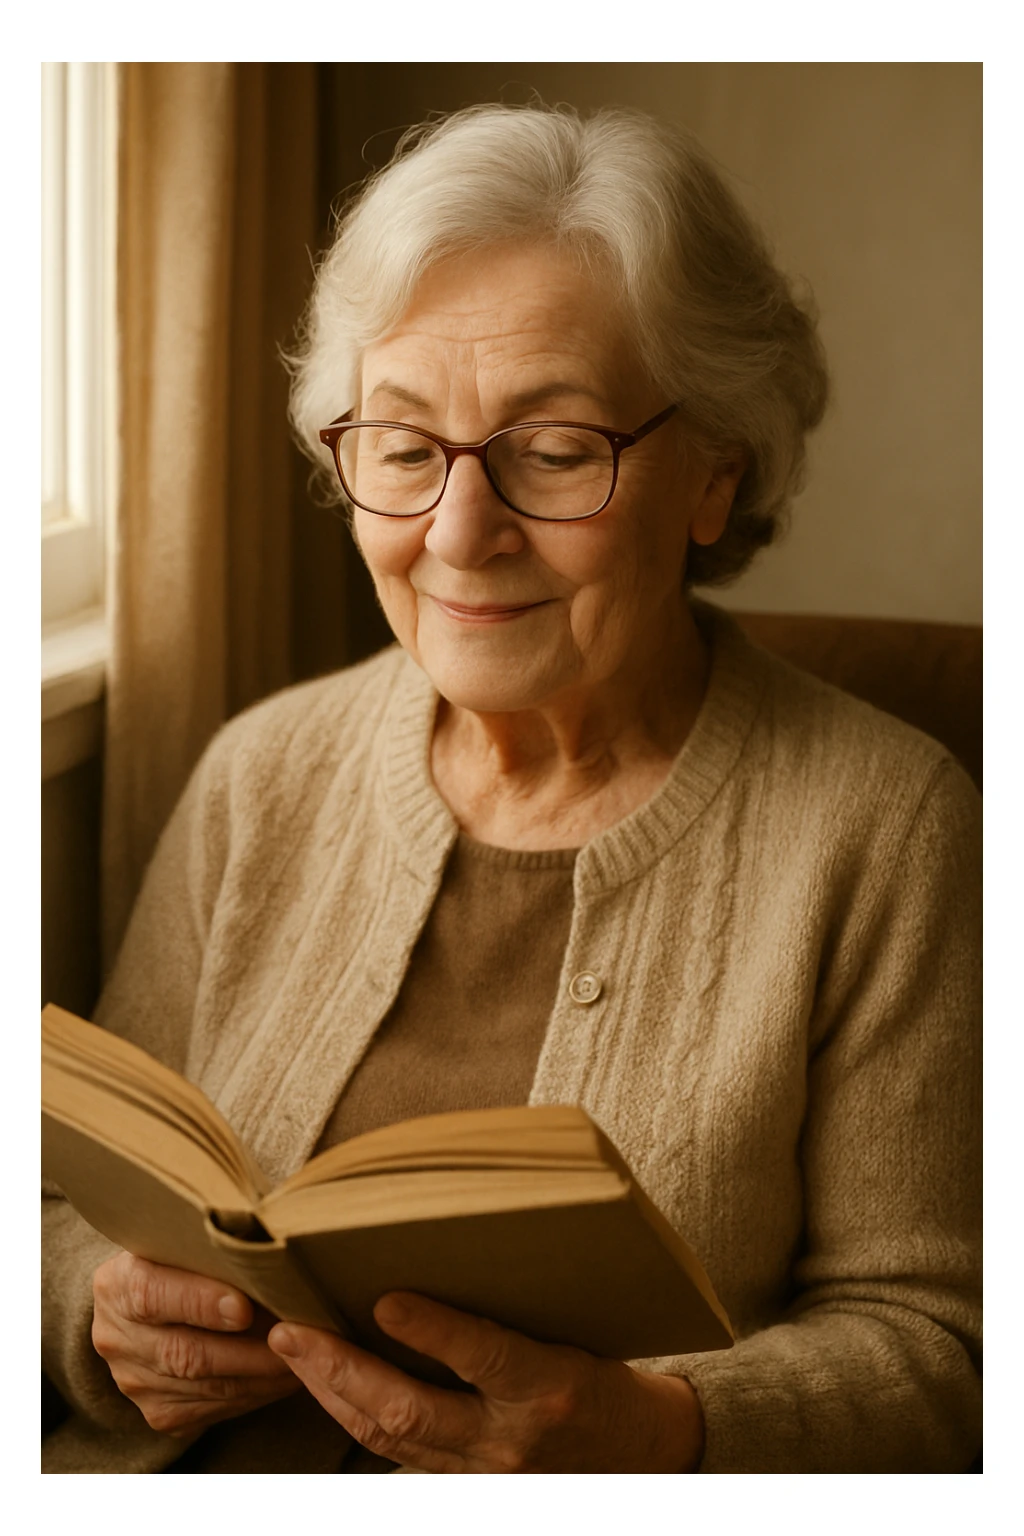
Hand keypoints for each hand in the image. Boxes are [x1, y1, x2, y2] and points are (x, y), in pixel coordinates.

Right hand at [92, 1251, 302, 1436]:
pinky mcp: (159, 1413)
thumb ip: (212, 1248)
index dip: (199, 1302)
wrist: (149, 1307)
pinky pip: (212, 1408)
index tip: (244, 1308)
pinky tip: (284, 1375)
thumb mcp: (185, 1242)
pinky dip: (254, 1393)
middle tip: (296, 1337)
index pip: (152, 1295)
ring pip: (203, 1386)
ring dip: (260, 1375)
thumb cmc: (183, 1260)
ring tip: (303, 1356)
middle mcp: (117, 1338)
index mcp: (118, 1284)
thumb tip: (272, 1259)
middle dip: (247, 1349)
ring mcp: (134, 1383)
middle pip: (183, 1352)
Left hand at [267, 1292, 703, 1472]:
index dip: (433, 1330)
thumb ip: (515, 1312)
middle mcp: (511, 1440)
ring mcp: (483, 1471)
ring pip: (389, 1437)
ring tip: (292, 1350)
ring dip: (332, 1392)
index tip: (385, 1299)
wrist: (641, 1457)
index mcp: (550, 1388)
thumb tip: (444, 1251)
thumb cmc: (606, 1378)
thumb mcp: (576, 1336)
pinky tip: (326, 1384)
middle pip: (410, 1412)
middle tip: (291, 1330)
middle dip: (341, 1370)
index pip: (485, 1357)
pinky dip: (352, 1416)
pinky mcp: (464, 1486)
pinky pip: (395, 1455)